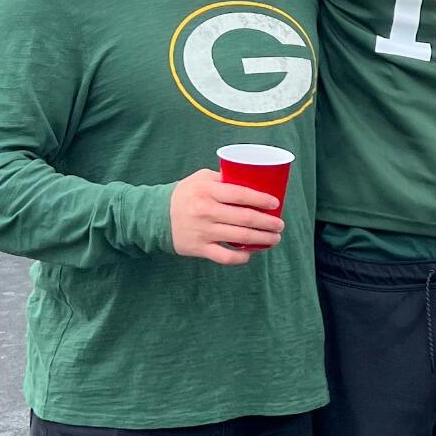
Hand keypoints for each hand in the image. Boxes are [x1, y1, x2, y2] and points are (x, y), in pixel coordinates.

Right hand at [168, 170, 284, 264]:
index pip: (241, 194)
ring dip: (262, 240)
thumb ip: (223, 177)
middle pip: (246, 218)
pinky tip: (250, 253)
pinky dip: (241, 257)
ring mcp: (204, 231)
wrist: (155, 216)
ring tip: (274, 238)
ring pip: (240, 238)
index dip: (262, 200)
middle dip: (268, 223)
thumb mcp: (200, 178)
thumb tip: (251, 180)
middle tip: (280, 225)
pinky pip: (226, 257)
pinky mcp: (199, 248)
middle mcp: (206, 211)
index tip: (276, 204)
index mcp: (207, 191)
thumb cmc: (183, 195)